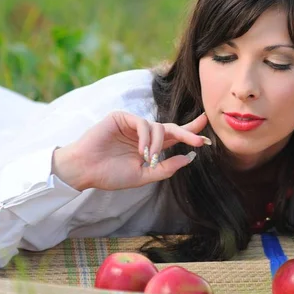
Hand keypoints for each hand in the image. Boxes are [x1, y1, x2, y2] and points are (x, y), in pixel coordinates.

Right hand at [52, 111, 209, 190]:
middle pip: (172, 127)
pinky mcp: (122, 117)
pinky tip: (142, 150)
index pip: (174, 137)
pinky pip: (143, 124)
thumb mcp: (144, 175)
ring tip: (148, 158)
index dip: (191, 134)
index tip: (207, 136)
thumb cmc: (111, 174)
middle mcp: (144, 134)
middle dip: (188, 132)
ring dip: (158, 144)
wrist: (86, 171)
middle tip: (200, 140)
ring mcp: (133, 124)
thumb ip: (166, 168)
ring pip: (158, 128)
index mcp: (150, 146)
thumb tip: (190, 158)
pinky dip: (146, 138)